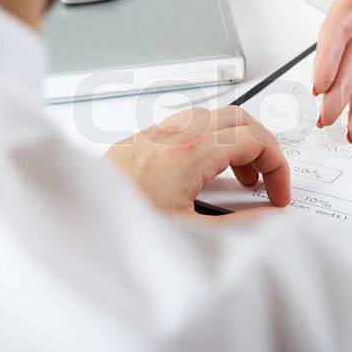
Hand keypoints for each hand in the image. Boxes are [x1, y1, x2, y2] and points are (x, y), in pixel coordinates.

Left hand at [105, 106, 290, 221]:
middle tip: (268, 178)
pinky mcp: (138, 142)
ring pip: (213, 117)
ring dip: (236, 142)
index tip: (278, 194)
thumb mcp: (194, 235)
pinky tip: (205, 172)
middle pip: (240, 118)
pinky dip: (210, 141)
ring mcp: (154, 134)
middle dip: (263, 146)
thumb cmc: (122, 229)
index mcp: (193, 151)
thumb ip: (242, 226)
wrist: (72, 226)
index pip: (257, 140)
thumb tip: (270, 219)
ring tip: (240, 177)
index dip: (278, 167)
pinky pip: (186, 125)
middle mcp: (174, 134)